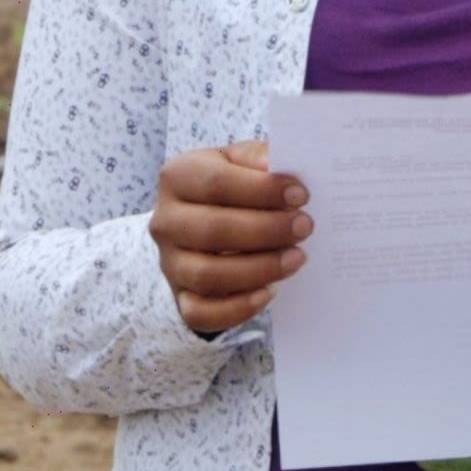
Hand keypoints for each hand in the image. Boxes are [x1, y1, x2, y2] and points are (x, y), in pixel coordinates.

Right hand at [150, 139, 310, 332]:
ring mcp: (170, 263)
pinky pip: (201, 313)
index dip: (261, 190)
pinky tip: (269, 293)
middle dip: (266, 230)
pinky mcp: (180, 297)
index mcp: (177, 177)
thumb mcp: (236, 162)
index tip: (301, 195)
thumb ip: (257, 158)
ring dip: (259, 269)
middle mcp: (165, 221)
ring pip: (208, 275)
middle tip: (305, 227)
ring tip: (296, 258)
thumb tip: (279, 162)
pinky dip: (238, 308)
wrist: (198, 222)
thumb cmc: (228, 187)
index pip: (216, 183)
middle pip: (213, 230)